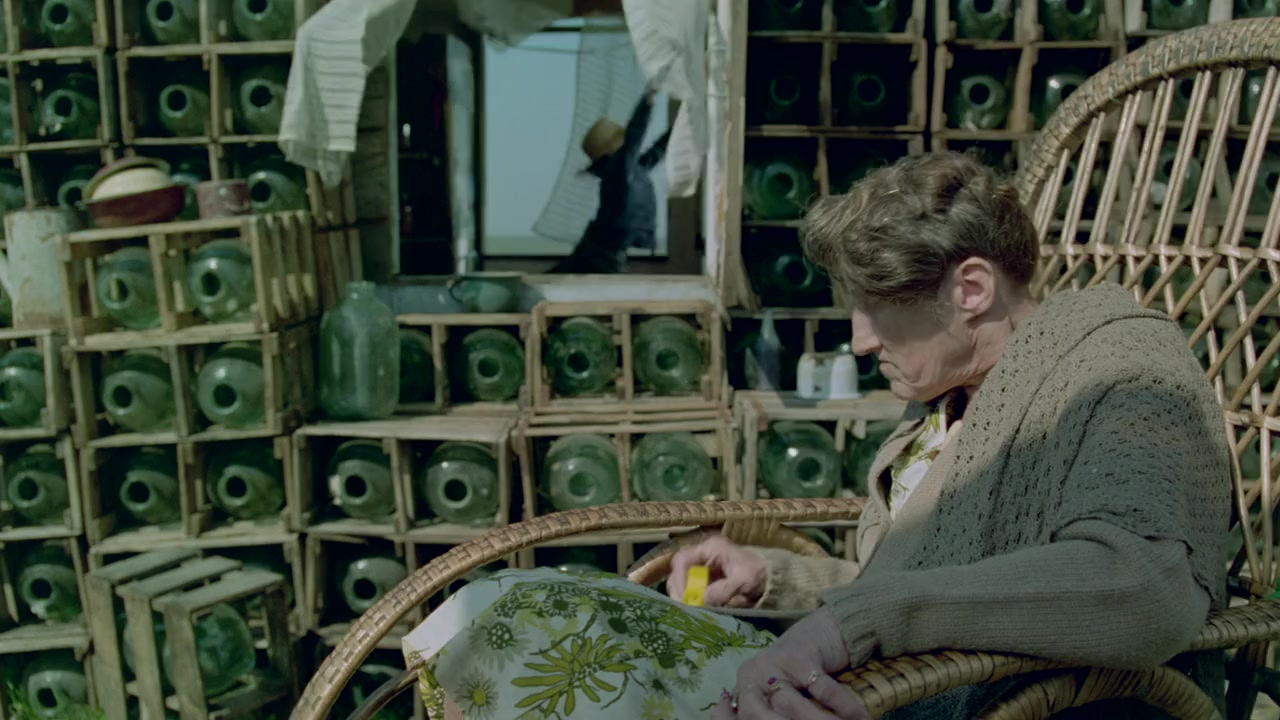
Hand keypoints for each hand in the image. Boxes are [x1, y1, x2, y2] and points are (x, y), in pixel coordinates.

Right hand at [667, 535, 766, 607]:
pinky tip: (712, 608)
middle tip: (687, 609)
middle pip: (680, 574)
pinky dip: (703, 604)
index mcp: (710, 548)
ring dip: (694, 599)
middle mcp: (704, 558)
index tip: (684, 597)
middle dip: (682, 592)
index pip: (681, 560)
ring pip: (687, 587)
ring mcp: (706, 571)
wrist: (777, 580)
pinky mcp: (710, 584)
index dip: (679, 578)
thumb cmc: (761, 573)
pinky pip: (698, 595)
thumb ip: (721, 591)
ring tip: (703, 609)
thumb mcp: (743, 581)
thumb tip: (700, 601)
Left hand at [713, 608, 869, 719]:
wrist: (830, 625)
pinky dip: (845, 708)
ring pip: (793, 708)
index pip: (746, 716)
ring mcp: (774, 663)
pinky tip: (862, 717)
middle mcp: (753, 674)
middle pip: (766, 717)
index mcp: (746, 687)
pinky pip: (823, 692)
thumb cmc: (807, 667)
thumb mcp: (787, 691)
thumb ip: (778, 711)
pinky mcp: (798, 655)